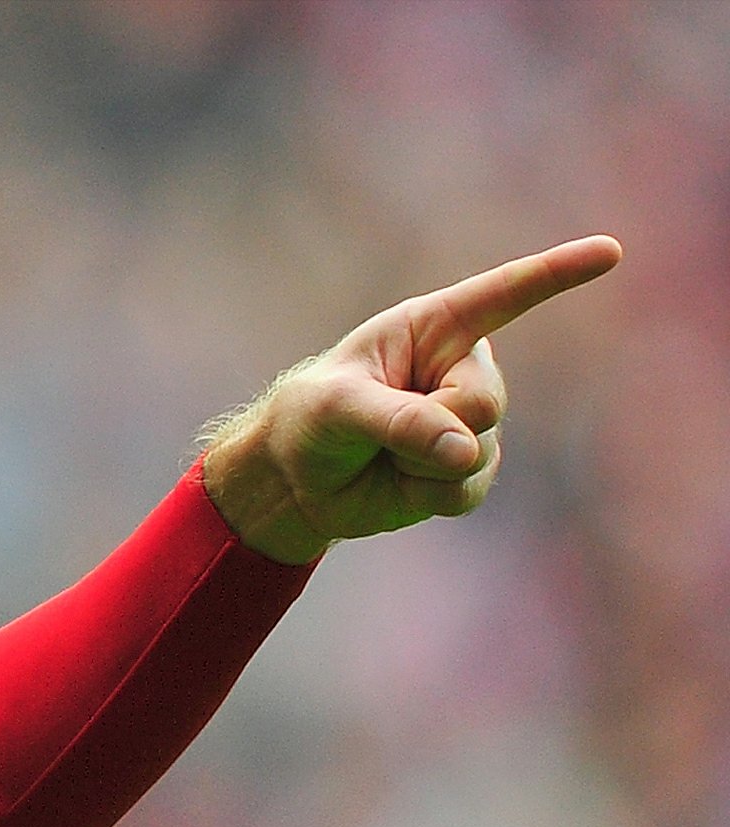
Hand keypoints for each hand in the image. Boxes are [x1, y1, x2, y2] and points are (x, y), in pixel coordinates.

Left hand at [201, 235, 622, 564]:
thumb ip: (400, 422)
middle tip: (379, 429)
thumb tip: (465, 452)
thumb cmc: (310, 418)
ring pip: (477, 451)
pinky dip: (428, 494)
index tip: (611, 251)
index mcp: (433, 327)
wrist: (296, 479)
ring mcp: (470, 421)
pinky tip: (401, 482)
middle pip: (485, 402)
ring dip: (420, 464)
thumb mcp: (339, 408)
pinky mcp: (468, 470)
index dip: (557, 273)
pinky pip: (468, 490)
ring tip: (382, 453)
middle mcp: (463, 369)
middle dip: (432, 425)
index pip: (503, 295)